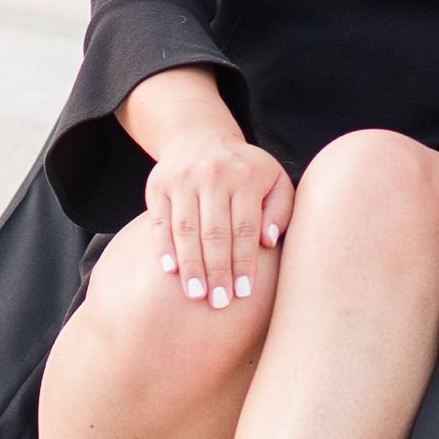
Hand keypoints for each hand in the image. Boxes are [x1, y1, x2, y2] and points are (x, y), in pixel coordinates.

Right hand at [144, 131, 290, 309]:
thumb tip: (269, 241)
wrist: (199, 136)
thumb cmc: (244, 170)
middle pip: (214, 233)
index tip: (244, 293)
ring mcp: (182, 179)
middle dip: (217, 272)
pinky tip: (170, 271)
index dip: (244, 263)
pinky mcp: (158, 186)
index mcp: (245, 176)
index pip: (244, 228)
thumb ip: (280, 209)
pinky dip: (164, 247)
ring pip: (186, 229)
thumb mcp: (273, 179)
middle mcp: (213, 175)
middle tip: (220, 302)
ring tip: (196, 295)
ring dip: (191, 266)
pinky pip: (160, 222)